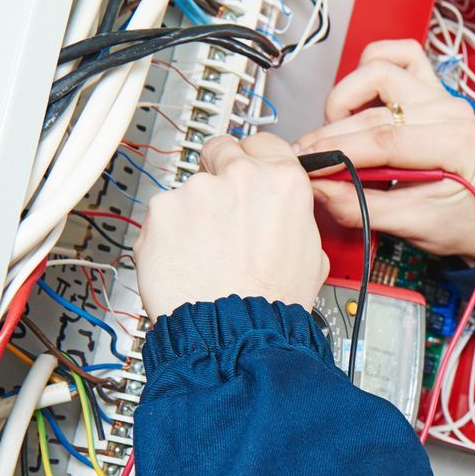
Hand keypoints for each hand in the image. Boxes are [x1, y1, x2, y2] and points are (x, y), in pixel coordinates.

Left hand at [136, 132, 328, 320]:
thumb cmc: (271, 303)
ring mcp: (197, 190)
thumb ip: (293, 217)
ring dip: (195, 213)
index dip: (254, 158)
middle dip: (219, 173)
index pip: (264, 142)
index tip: (247, 169)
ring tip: (206, 254)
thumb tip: (285, 213)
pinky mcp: (162, 210)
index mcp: (283, 182)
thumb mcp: (312, 254)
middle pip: (221, 150)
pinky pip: (163, 215)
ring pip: (191, 189)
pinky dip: (169, 234)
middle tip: (222, 213)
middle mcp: (240, 176)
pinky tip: (186, 260)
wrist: (233, 333)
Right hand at [292, 39, 474, 261]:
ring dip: (348, 96)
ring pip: (379, 70)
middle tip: (309, 159)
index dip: (338, 151)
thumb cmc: (457, 220)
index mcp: (454, 144)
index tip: (308, 165)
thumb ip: (361, 207)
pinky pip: (400, 55)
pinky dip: (373, 64)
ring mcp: (441, 94)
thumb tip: (318, 189)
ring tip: (339, 132)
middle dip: (332, 135)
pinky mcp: (432, 88)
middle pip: (374, 111)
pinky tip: (361, 97)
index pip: (385, 140)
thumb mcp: (410, 226)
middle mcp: (449, 110)